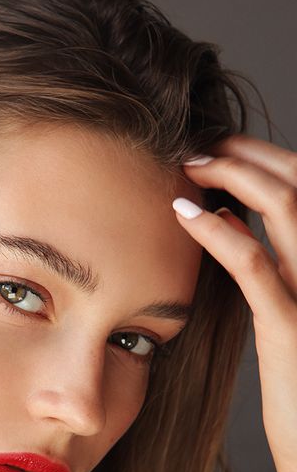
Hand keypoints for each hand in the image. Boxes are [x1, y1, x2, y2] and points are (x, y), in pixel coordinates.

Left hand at [176, 135, 296, 471]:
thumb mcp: (291, 314)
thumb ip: (275, 268)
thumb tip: (239, 224)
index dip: (265, 157)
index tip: (220, 147)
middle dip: (249, 152)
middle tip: (199, 145)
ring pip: (286, 206)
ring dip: (234, 174)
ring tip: (189, 165)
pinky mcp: (291, 326)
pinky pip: (254, 263)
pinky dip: (217, 230)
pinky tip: (185, 215)